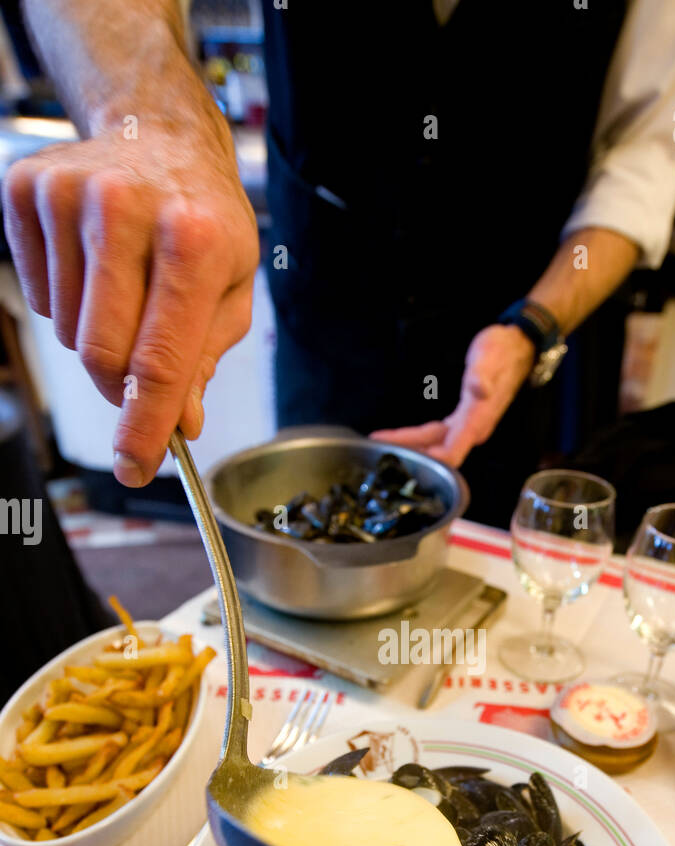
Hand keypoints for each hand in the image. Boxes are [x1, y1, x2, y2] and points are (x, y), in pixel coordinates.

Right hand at [2, 117, 258, 485]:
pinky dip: (66, 304)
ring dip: (96, 339)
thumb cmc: (203, 217)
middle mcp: (128, 208)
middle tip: (141, 375)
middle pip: (102, 356)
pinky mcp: (26, 190)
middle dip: (121, 387)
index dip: (145, 426)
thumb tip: (180, 423)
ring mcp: (69, 194)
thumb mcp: (231, 287)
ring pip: (67, 332)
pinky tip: (95, 267)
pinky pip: (39, 297)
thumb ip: (204, 359)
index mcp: (195, 238)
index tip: (134, 467)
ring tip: (126, 293)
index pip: (160, 361)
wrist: (158, 131)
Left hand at [370, 324, 535, 467]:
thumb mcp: (490, 358)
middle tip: (379, 452)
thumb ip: (482, 376)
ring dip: (411, 448)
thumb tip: (478, 390)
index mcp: (477, 420)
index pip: (451, 452)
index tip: (404, 461)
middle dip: (410, 455)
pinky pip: (436, 435)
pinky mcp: (464, 421)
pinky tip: (401, 439)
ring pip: (435, 445)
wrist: (518, 348)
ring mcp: (468, 426)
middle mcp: (473, 430)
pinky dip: (417, 439)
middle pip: (438, 453)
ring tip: (382, 445)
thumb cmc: (503, 352)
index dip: (429, 461)